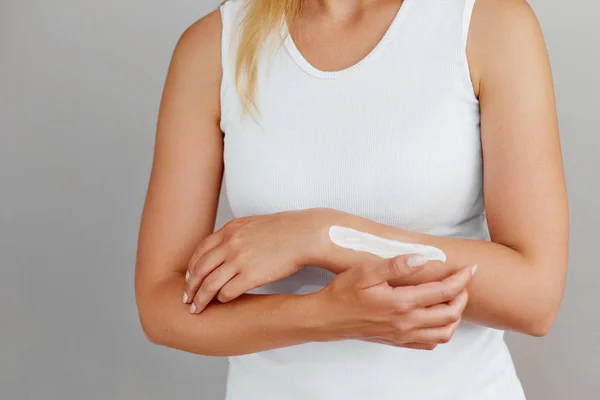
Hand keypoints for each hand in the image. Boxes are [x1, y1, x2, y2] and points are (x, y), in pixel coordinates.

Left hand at [183, 209, 328, 312]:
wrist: (304, 234)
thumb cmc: (286, 230)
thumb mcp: (254, 225)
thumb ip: (237, 234)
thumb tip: (229, 246)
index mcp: (230, 230)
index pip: (200, 251)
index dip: (191, 267)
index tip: (188, 278)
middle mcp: (229, 244)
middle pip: (199, 269)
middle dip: (189, 287)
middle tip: (186, 299)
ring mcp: (238, 259)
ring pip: (208, 284)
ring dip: (200, 299)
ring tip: (196, 309)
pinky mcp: (250, 275)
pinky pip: (227, 292)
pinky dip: (221, 299)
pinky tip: (222, 303)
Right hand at [316, 254, 475, 349]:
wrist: (326, 318)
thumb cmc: (343, 293)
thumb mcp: (365, 271)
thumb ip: (396, 265)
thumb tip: (422, 258)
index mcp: (401, 303)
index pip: (443, 292)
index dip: (460, 279)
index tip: (469, 268)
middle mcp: (406, 323)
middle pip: (449, 314)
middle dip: (462, 296)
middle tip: (463, 281)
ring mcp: (402, 335)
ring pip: (443, 333)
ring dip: (455, 316)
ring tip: (453, 299)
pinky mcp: (397, 342)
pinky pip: (428, 343)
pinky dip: (441, 332)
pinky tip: (435, 317)